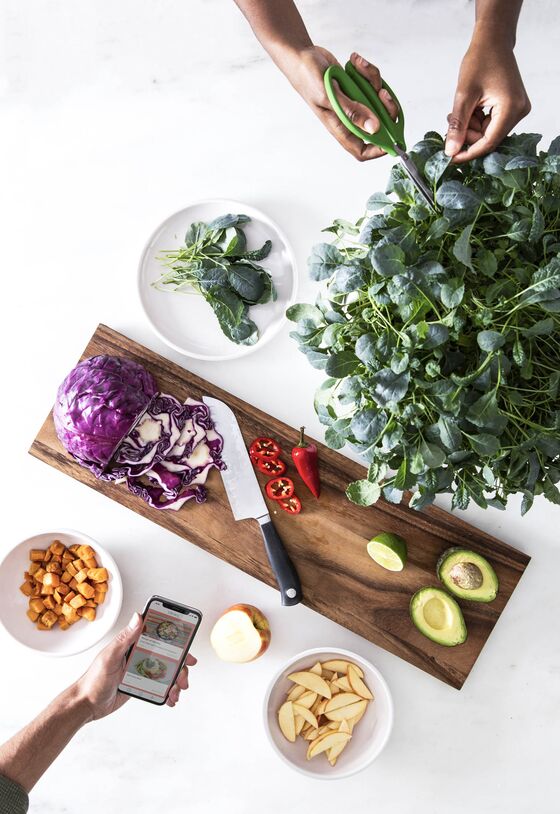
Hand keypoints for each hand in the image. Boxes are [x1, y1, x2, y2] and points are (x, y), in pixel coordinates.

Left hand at [76, 612, 196, 719]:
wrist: (86, 706)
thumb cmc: (93, 680)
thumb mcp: (109, 658)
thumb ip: (124, 638)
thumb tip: (138, 617)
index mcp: (131, 643)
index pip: (155, 632)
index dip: (173, 633)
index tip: (185, 638)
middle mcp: (138, 653)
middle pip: (167, 653)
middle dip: (180, 662)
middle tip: (185, 672)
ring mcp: (141, 669)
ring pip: (167, 670)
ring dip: (177, 679)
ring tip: (178, 690)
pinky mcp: (141, 683)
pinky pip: (160, 684)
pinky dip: (169, 690)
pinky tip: (171, 697)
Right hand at [285, 47, 397, 160]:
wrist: (302, 56)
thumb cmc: (308, 79)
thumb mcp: (329, 96)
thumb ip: (352, 112)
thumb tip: (374, 127)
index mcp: (340, 127)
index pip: (361, 150)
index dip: (378, 149)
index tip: (391, 136)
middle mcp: (349, 118)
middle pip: (378, 125)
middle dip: (385, 108)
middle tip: (382, 93)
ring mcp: (354, 103)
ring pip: (377, 100)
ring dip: (373, 81)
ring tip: (359, 67)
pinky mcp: (356, 88)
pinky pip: (371, 83)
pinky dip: (367, 71)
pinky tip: (355, 62)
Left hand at [445, 32, 529, 162]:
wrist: (493, 41)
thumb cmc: (480, 60)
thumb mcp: (464, 95)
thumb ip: (458, 126)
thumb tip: (451, 151)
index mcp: (511, 108)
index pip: (488, 143)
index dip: (468, 153)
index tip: (450, 158)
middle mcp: (519, 111)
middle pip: (488, 138)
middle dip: (467, 134)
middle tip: (451, 121)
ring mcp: (517, 109)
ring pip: (488, 132)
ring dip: (470, 126)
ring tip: (459, 110)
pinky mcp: (513, 107)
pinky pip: (492, 124)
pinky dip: (477, 120)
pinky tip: (470, 108)